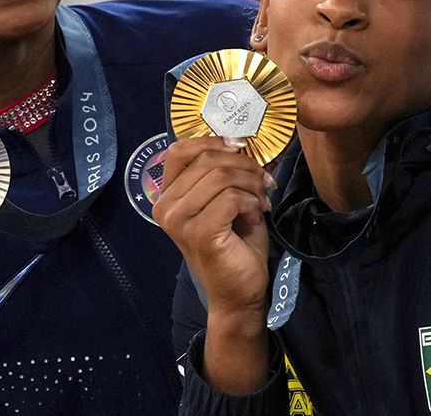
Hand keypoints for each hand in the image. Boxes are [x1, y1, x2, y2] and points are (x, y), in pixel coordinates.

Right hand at [153, 137, 274, 318]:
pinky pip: (231, 198)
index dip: (214, 141)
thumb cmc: (235, 243)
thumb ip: (226, 171)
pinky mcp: (199, 233)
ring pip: (221, 177)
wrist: (239, 291)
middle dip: (245, 166)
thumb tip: (243, 140)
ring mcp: (178, 221)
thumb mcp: (229, 198)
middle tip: (265, 183)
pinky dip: (252, 203)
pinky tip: (256, 217)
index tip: (242, 148)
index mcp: (167, 194)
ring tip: (262, 202)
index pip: (180, 149)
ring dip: (252, 185)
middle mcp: (165, 206)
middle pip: (207, 160)